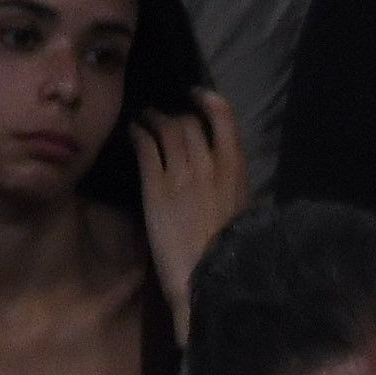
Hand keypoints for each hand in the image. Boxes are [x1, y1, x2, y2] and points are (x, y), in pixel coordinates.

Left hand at [131, 88, 246, 317]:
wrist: (209, 278)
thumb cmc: (233, 255)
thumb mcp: (243, 215)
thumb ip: (232, 189)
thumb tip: (225, 177)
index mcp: (236, 173)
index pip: (224, 120)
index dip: (208, 101)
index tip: (196, 96)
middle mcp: (209, 165)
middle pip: (189, 122)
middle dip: (176, 114)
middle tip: (165, 116)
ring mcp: (180, 174)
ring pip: (166, 129)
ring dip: (153, 119)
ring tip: (145, 119)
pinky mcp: (155, 187)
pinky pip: (144, 147)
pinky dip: (137, 134)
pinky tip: (132, 134)